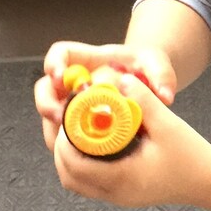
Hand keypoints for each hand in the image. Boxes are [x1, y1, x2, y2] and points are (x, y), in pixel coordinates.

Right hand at [34, 39, 176, 152]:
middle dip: (46, 103)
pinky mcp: (78, 125)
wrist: (149, 83)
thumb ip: (162, 76)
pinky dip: (66, 146)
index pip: (60, 54)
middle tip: (58, 117)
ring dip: (53, 129)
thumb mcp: (158, 65)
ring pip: (49, 116)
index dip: (54, 64)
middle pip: (45, 88)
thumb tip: (165, 96)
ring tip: (66, 142)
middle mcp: (73, 82)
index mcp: (87, 60)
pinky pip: (62, 136)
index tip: (60, 76)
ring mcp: (72, 104)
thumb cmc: (148, 68)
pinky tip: (79, 156)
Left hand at [51, 73, 210, 209]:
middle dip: (61, 150)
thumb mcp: (168, 125)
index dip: (63, 141)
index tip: (67, 117)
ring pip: (77, 183)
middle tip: (67, 124)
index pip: (74, 164)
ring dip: (70, 160)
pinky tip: (94, 145)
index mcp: (121, 178)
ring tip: (78, 133)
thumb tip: (120, 80)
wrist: (209, 182)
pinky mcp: (124, 195)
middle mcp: (115, 193)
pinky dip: (83, 166)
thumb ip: (143, 101)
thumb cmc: (192, 157)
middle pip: (68, 177)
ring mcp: (118, 197)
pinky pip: (90, 184)